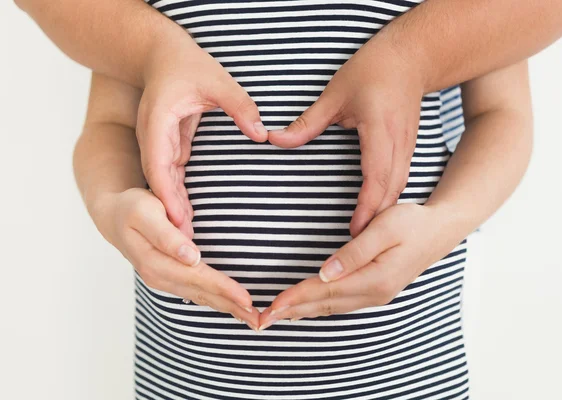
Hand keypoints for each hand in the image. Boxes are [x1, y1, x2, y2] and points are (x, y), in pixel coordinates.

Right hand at [91, 187, 260, 329]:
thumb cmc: (133, 208)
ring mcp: (164, 280)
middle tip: (258, 320)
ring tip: (251, 319)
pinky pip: (196, 293)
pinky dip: (215, 301)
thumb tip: (191, 257)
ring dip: (226, 308)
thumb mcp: (146, 213)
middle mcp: (160, 276)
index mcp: (156, 262)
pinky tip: (230, 307)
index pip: (198, 278)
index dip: (223, 289)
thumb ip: (167, 236)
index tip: (247, 299)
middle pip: (202, 294)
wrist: (114, 215)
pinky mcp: (169, 277)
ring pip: (200, 297)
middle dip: (231, 306)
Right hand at [136, 33, 267, 238]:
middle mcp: (153, 140)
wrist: (160, 55)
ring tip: (188, 245)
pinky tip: (190, 224)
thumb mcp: (216, 79)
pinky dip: (179, 202)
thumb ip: (239, 104)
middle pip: (158, 185)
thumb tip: (262, 134)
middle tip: (188, 252)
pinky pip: (172, 181)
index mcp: (157, 123)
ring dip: (174, 214)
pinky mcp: (168, 150)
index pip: (159, 166)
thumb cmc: (186, 64)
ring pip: (164, 187)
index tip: (177, 223)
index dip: (167, 196)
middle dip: (170, 217)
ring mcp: (158, 146)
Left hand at [257, 203, 461, 329]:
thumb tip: (325, 273)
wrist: (438, 230)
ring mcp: (376, 295)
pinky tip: (306, 306)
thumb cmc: (412, 223)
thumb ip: (354, 252)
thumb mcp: (384, 229)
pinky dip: (318, 306)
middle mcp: (374, 293)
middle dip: (292, 311)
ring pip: (331, 307)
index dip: (295, 297)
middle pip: (324, 304)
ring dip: (303, 311)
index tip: (270, 305)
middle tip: (262, 319)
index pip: (324, 291)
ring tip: (277, 315)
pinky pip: (340, 303)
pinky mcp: (375, 290)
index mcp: (375, 279)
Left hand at [267, 26, 424, 236]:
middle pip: (391, 193)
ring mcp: (407, 147)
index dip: (366, 208)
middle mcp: (398, 145)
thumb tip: (274, 139)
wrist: (413, 56)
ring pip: (398, 190)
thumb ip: (306, 122)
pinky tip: (375, 212)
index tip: (354, 232)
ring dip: (382, 214)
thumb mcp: (335, 93)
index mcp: (380, 132)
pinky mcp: (408, 147)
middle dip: (375, 222)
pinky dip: (388, 200)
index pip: (377, 178)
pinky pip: (400, 181)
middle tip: (355, 247)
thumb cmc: (375, 70)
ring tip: (363, 238)